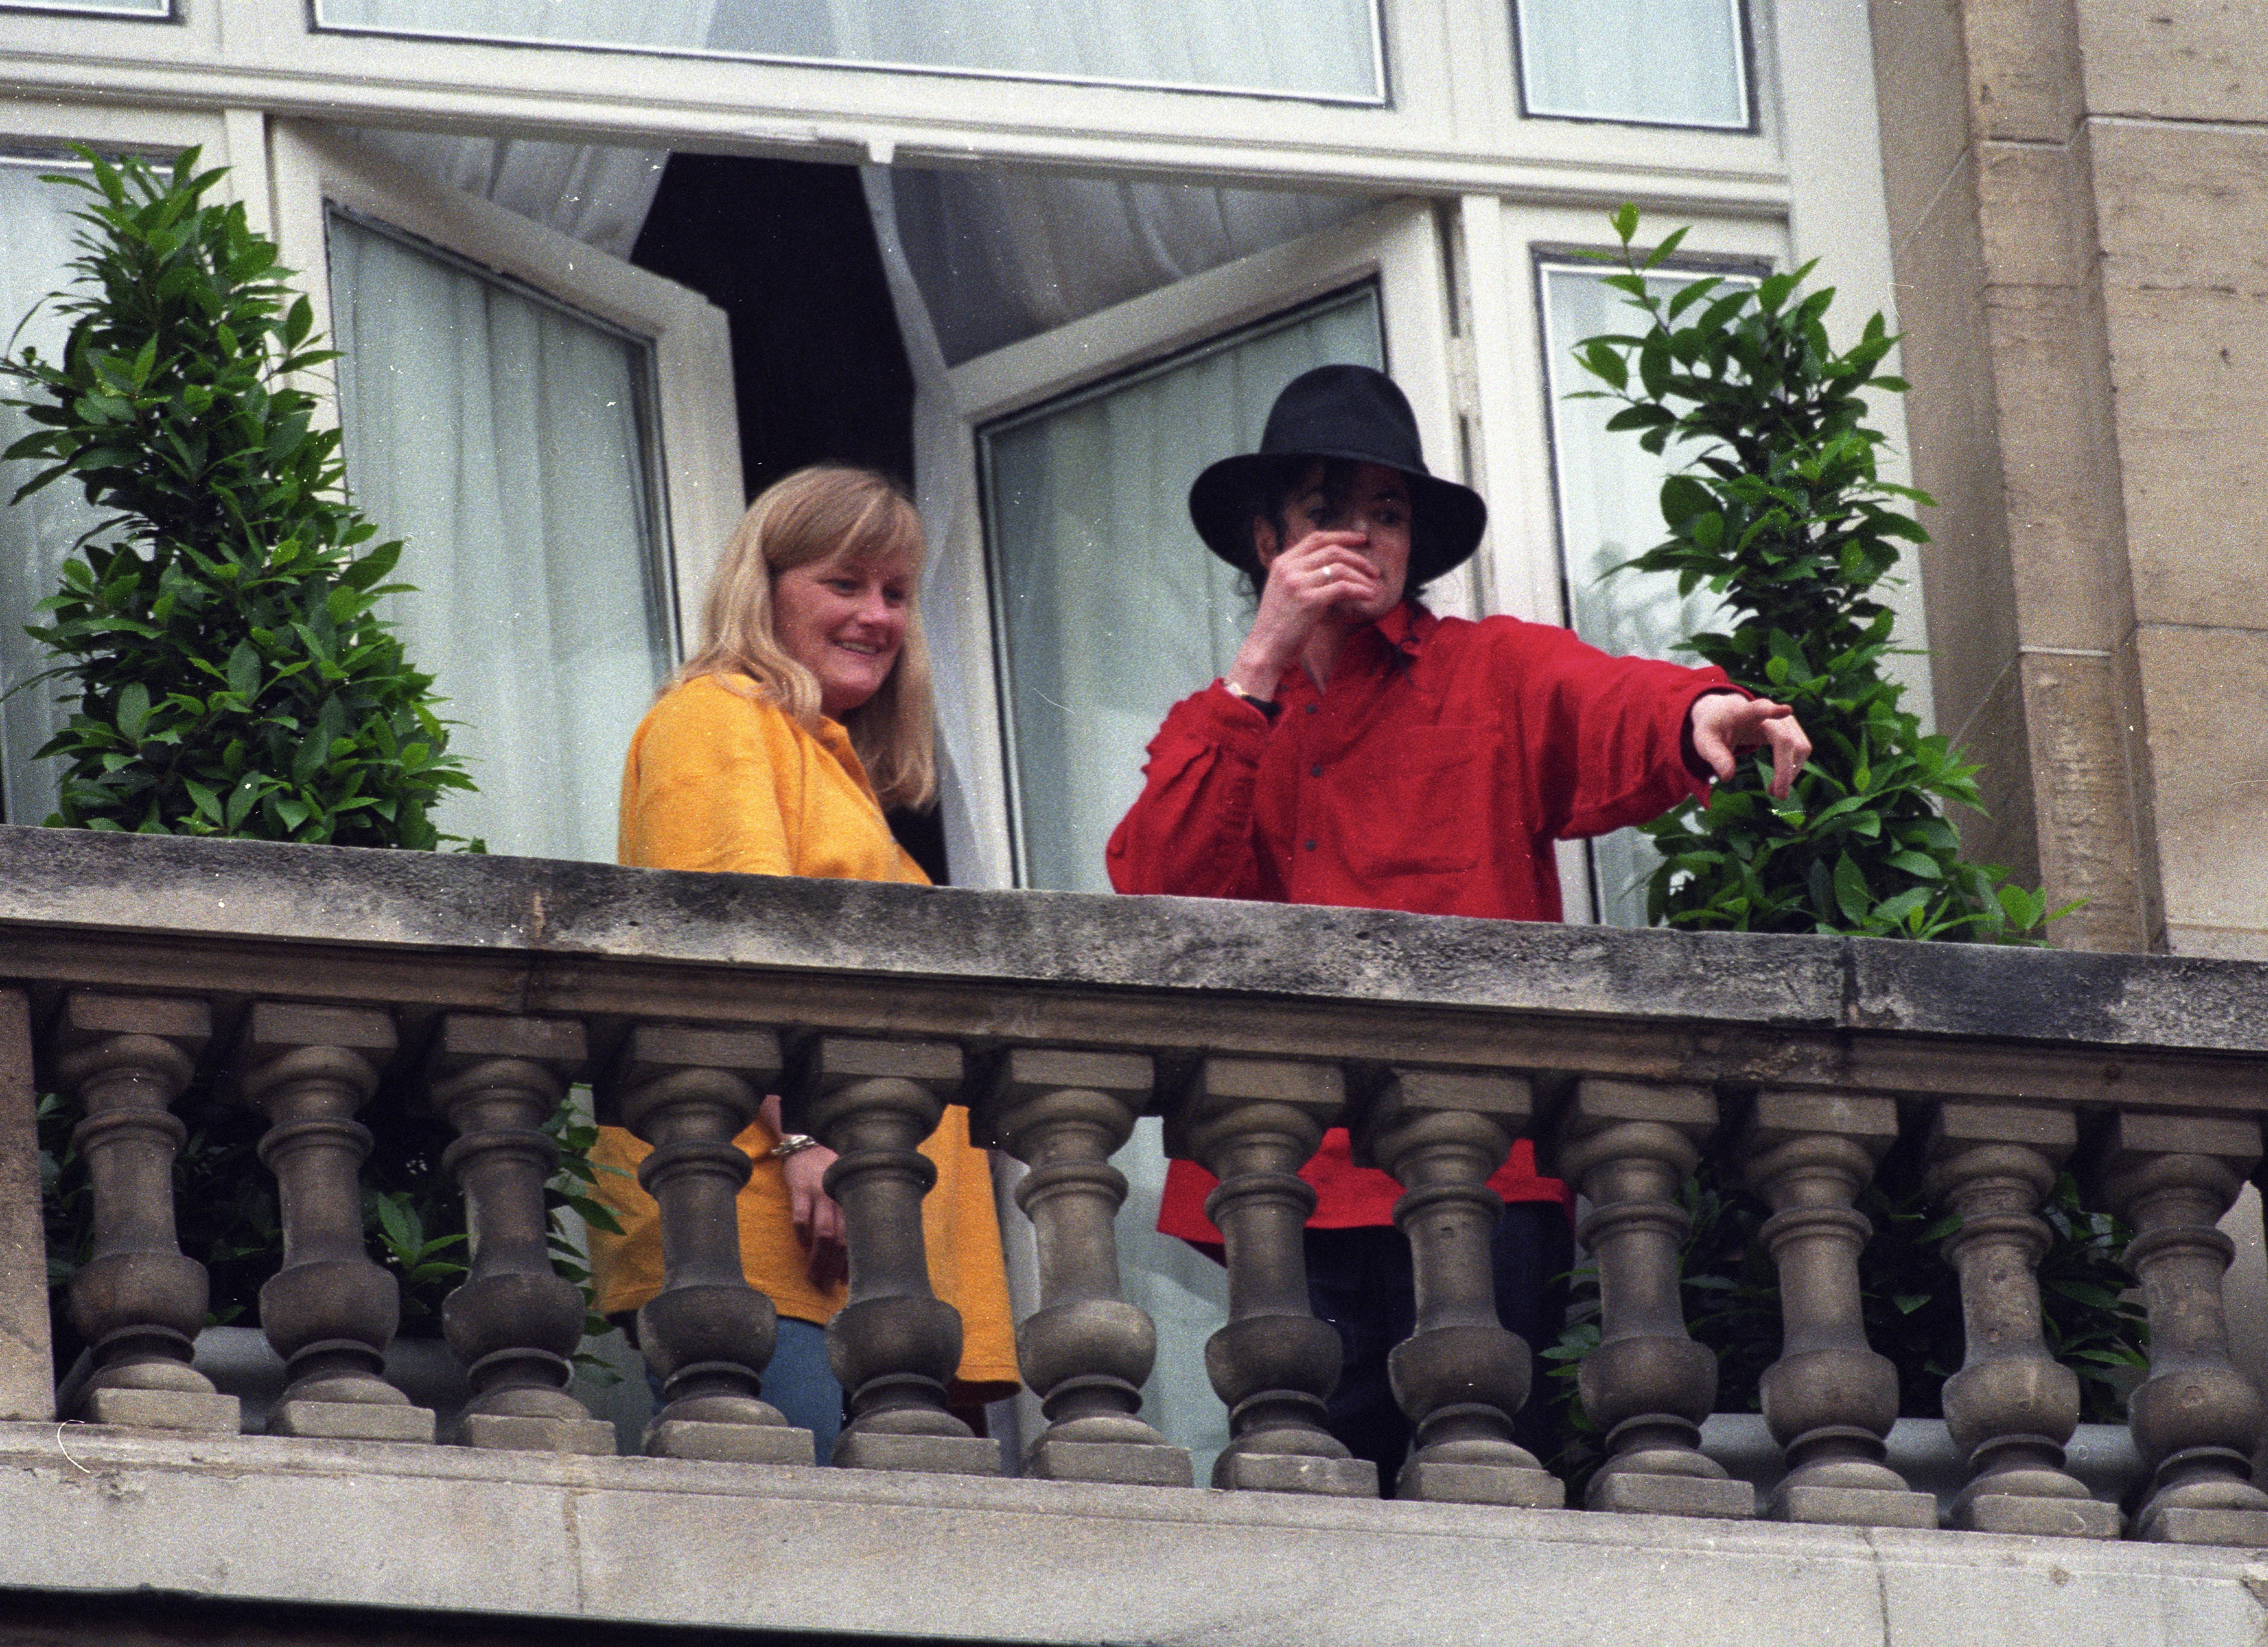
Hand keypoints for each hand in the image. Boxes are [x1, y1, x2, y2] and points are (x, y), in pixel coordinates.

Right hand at [762, 1091, 846, 1289]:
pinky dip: (801, 1234)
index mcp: (853, 1199)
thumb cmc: (830, 1170)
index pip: (856, 1237)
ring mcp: (820, 1192)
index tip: (845, 1281)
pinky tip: (802, 1246)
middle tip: (825, 1286)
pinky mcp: (800, 1188)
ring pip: (822, 1233)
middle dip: (833, 1267)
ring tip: (812, 1276)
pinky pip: (800, 1216)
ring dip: (817, 1259)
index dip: (851, 1262)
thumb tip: (857, 1250)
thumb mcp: (847, 1187)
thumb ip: (852, 1212)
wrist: (807, 1142)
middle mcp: (840, 1197)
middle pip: (839, 1240)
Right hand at [1228, 529, 1383, 697]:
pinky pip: (1343, 588)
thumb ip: (1301, 575)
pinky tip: (1369, 597)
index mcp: (1282, 563)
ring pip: (1340, 568)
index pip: (1316, 538)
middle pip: (1332, 551)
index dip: (1343, 536)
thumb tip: (1332, 568)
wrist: (1264, 650)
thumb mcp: (1284, 591)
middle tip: (1374, 571)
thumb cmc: (1277, 626)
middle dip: (1359, 558)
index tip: (1362, 540)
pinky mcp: (1309, 601)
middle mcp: (1289, 569)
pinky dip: (1360, 590)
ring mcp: (1298, 583)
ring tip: (1373, 587)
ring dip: (1362, 577)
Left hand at [1687, 691, 1811, 799]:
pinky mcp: (1792, 729)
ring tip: (1773, 792)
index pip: (1759, 709)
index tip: (1786, 710)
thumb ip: (1716, 757)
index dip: (1773, 711)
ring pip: (1801, 747)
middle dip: (1785, 769)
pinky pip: (1802, 749)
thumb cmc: (1715, 729)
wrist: (1724, 715)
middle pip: (1786, 740)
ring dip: (1792, 772)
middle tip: (1778, 796)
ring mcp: (1785, 720)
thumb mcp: (1705, 742)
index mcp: (1744, 712)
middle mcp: (1770, 713)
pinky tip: (1778, 782)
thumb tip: (1727, 777)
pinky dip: (1793, 768)